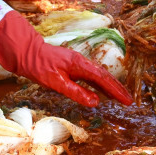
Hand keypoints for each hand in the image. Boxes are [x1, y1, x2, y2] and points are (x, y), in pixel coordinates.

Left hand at [0, 12, 132, 106]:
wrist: (26, 52)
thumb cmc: (39, 67)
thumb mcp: (56, 83)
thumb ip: (76, 92)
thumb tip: (95, 102)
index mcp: (80, 64)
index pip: (103, 79)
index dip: (116, 90)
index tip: (127, 100)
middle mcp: (82, 62)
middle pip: (104, 76)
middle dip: (118, 88)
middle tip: (129, 100)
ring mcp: (78, 62)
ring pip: (99, 75)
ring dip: (110, 85)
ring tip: (120, 97)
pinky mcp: (73, 65)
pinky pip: (91, 74)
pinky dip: (100, 83)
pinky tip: (101, 90)